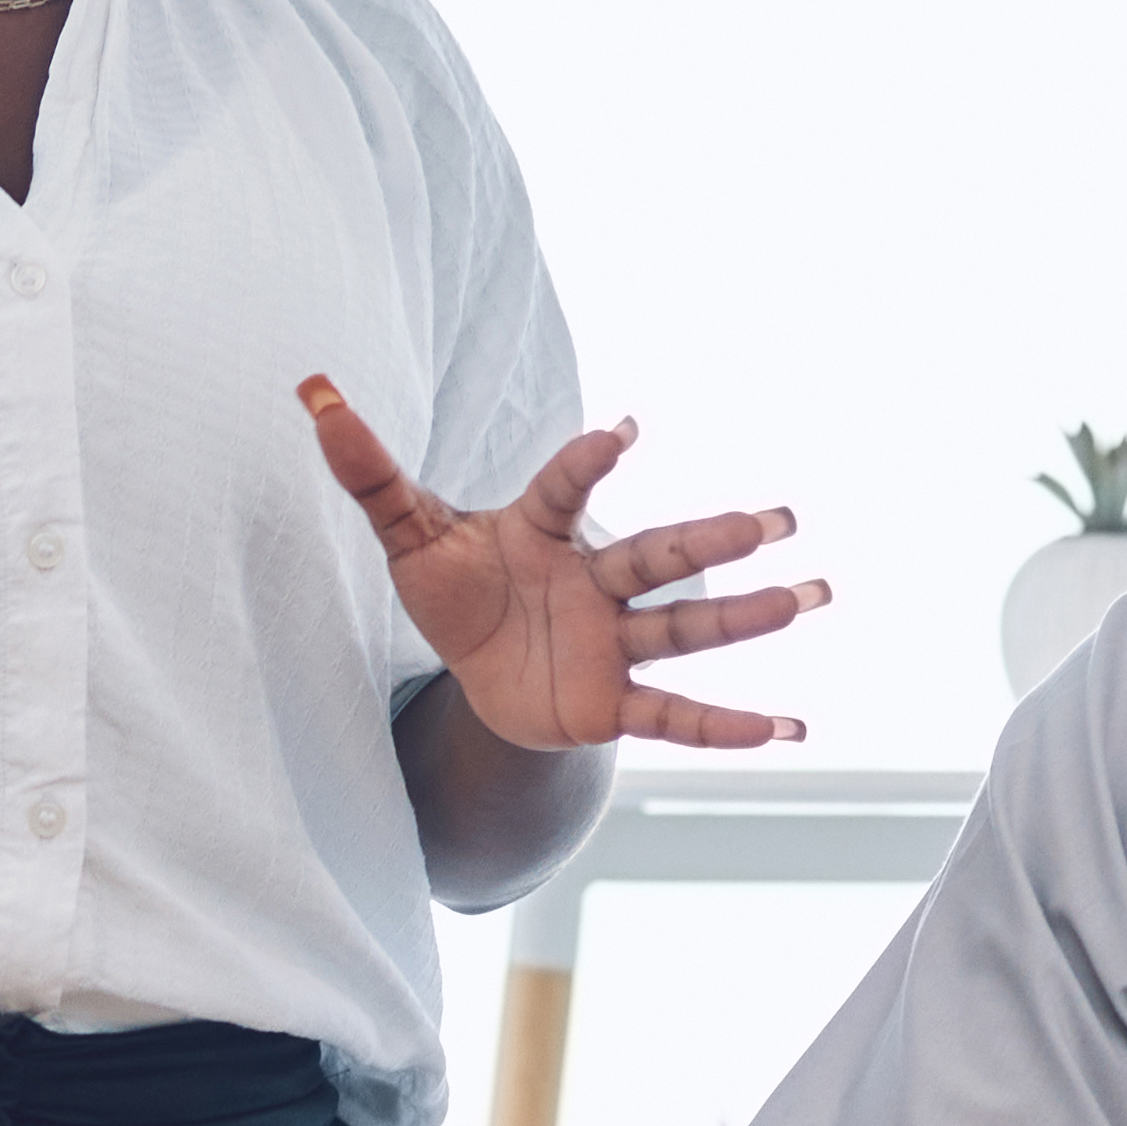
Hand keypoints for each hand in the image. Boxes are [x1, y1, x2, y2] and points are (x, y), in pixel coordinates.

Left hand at [304, 380, 820, 753]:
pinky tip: (788, 731)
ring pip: (682, 628)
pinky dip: (726, 727)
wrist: (478, 671)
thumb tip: (313, 394)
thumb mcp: (407, 535)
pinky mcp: (611, 702)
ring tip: (813, 595)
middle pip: (656, 558)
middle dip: (715, 540)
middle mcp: (592, 581)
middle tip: (781, 518)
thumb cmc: (455, 588)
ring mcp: (610, 642)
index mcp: (543, 530)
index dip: (587, 463)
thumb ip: (368, 470)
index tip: (623, 433)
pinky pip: (673, 714)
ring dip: (747, 618)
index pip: (564, 490)